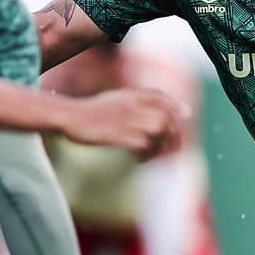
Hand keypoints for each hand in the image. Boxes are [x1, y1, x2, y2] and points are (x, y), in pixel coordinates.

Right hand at [59, 88, 185, 159]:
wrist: (69, 116)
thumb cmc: (88, 112)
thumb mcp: (113, 100)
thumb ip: (132, 102)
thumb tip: (149, 112)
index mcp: (130, 95)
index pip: (160, 97)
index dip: (176, 105)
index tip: (185, 116)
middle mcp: (132, 105)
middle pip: (165, 117)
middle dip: (174, 134)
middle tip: (172, 149)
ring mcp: (127, 119)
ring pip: (158, 130)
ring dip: (161, 146)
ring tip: (152, 156)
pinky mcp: (119, 134)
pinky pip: (144, 144)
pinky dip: (146, 154)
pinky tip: (139, 159)